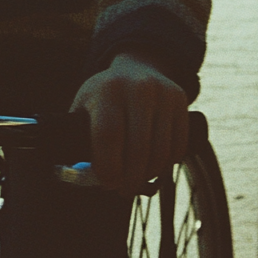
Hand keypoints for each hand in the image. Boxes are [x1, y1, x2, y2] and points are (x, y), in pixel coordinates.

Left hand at [69, 49, 187, 195]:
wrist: (137, 68)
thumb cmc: (105, 95)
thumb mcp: (85, 104)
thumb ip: (79, 135)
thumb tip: (77, 174)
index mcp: (108, 90)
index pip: (109, 135)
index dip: (108, 166)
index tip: (106, 182)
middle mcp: (138, 88)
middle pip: (138, 148)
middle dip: (130, 178)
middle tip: (122, 190)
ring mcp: (163, 93)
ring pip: (161, 151)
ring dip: (148, 175)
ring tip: (136, 181)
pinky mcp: (181, 101)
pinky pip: (178, 146)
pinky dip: (166, 164)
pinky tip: (153, 167)